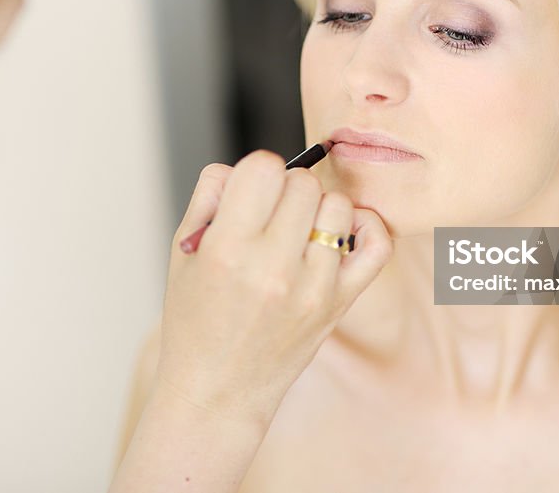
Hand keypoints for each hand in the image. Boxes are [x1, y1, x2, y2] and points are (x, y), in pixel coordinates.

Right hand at [155, 150, 392, 427]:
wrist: (217, 391)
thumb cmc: (195, 322)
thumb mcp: (182, 252)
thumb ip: (210, 195)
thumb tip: (243, 165)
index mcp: (226, 249)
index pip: (263, 166)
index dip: (255, 171)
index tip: (250, 192)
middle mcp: (272, 266)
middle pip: (303, 182)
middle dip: (285, 189)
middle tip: (270, 216)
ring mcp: (313, 286)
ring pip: (337, 204)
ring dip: (318, 208)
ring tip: (297, 232)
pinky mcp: (340, 303)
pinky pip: (376, 243)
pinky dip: (366, 226)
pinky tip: (340, 233)